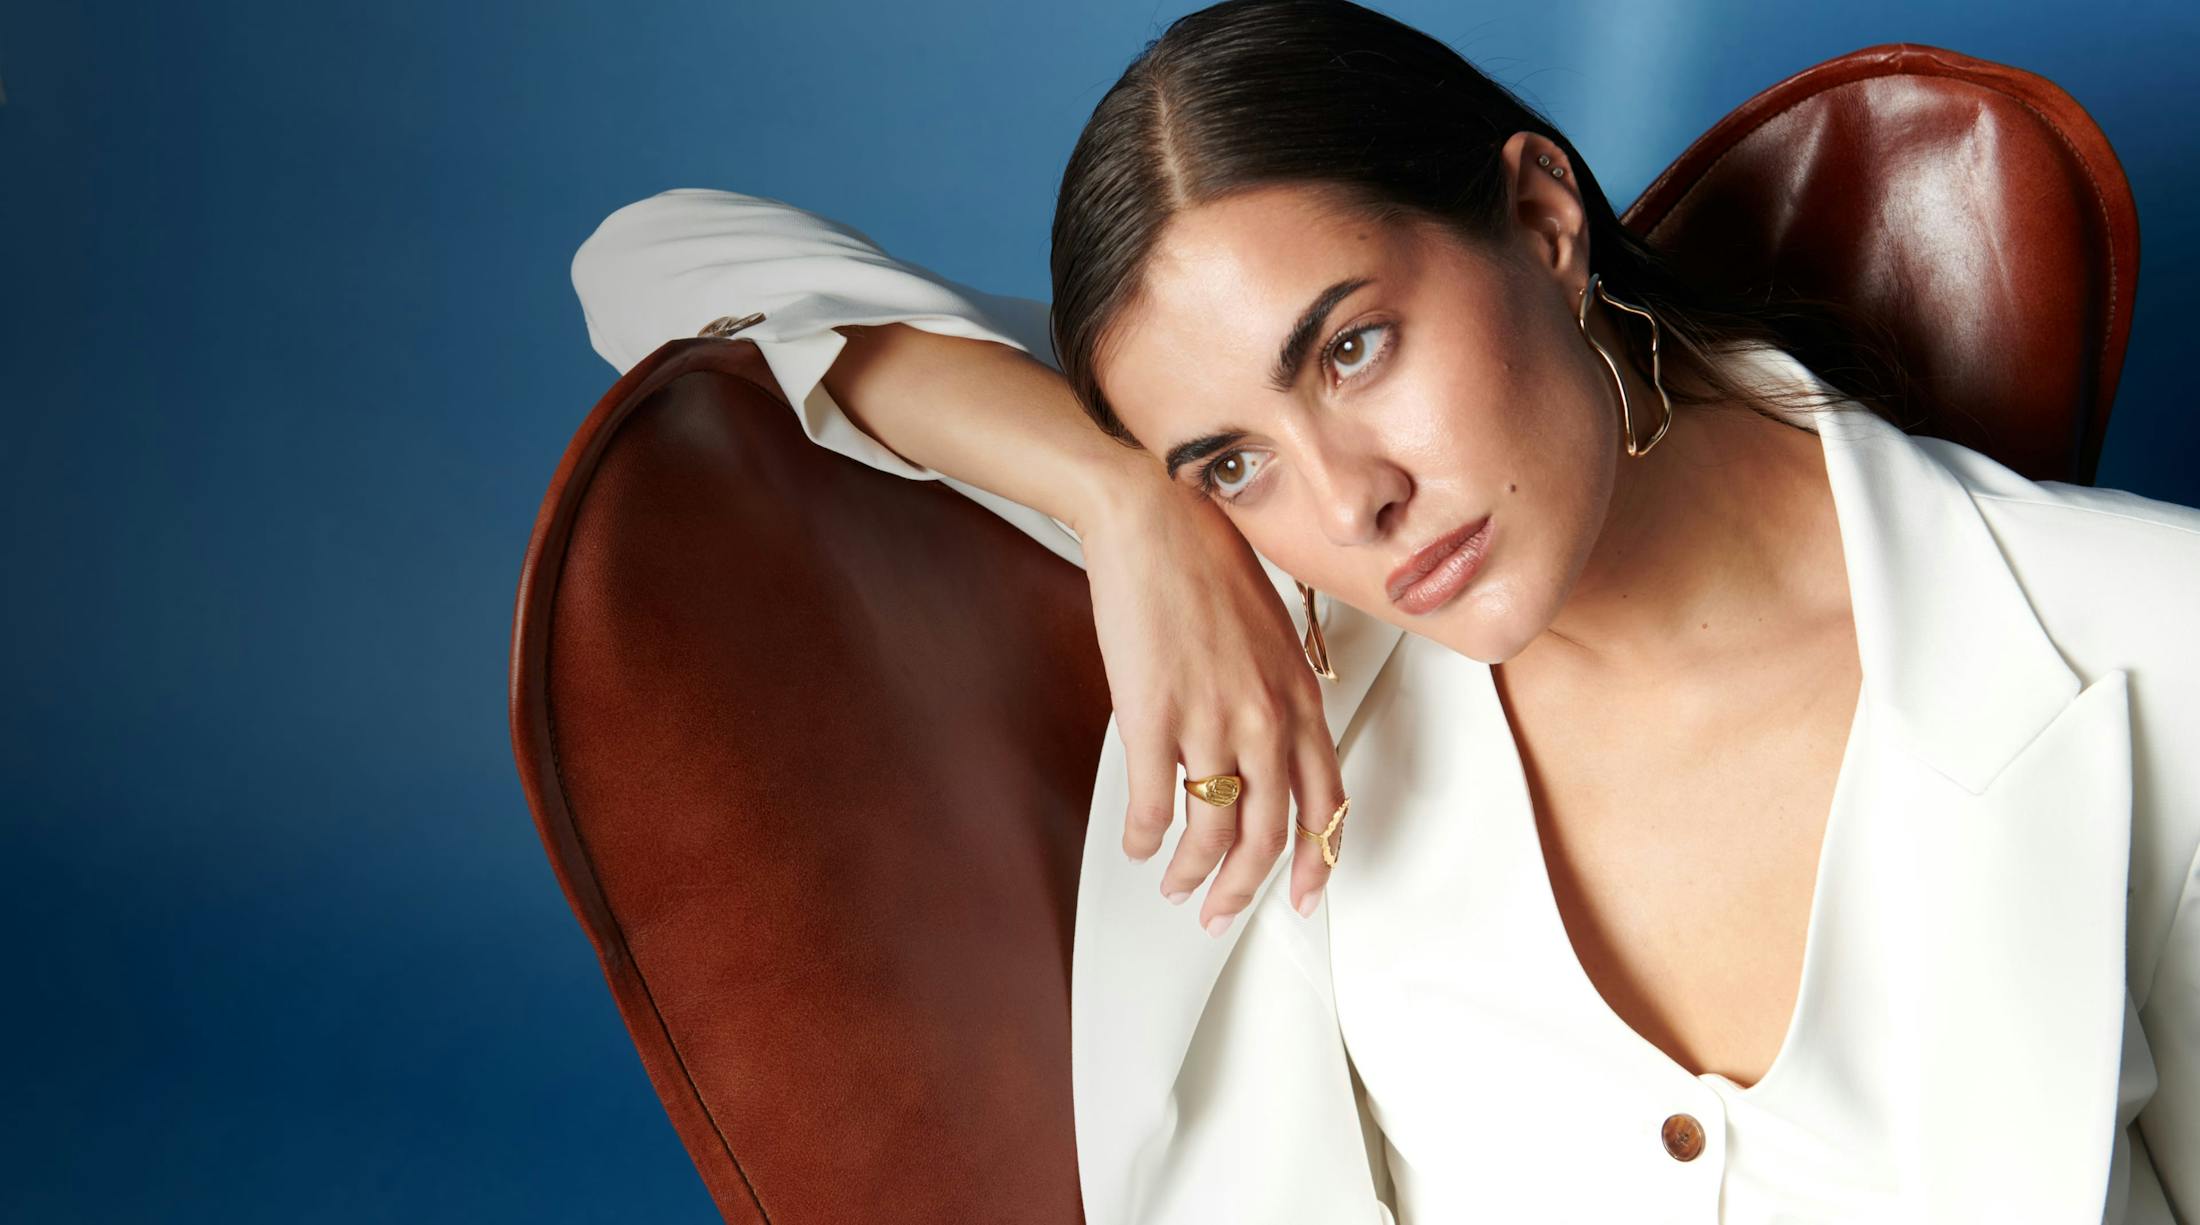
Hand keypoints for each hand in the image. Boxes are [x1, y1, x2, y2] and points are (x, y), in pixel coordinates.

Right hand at [1074, 484, 1347, 933]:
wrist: (1155, 521)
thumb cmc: (1208, 564)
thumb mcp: (1273, 636)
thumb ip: (1277, 697)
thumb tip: (1263, 748)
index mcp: (1300, 699)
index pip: (1325, 804)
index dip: (1313, 861)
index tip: (1300, 895)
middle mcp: (1266, 718)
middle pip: (1266, 835)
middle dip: (1242, 889)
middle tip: (1220, 911)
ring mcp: (1211, 721)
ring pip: (1211, 831)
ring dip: (1191, 873)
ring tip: (1174, 884)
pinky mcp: (1154, 717)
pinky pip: (1153, 804)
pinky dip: (1144, 836)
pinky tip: (1137, 842)